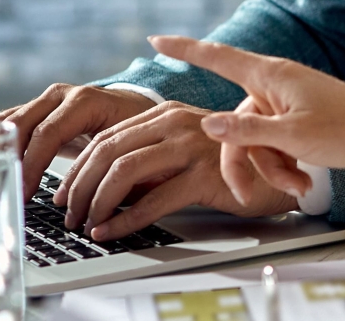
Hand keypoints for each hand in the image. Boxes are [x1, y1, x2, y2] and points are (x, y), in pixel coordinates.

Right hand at [0, 83, 156, 200]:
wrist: (134, 108)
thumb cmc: (134, 130)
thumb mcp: (127, 147)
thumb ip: (105, 169)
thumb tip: (86, 208)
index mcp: (84, 101)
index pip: (48, 133)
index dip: (32, 165)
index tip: (24, 193)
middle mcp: (61, 95)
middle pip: (22, 125)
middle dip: (11, 160)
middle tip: (6, 192)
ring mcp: (46, 100)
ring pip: (9, 121)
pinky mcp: (37, 109)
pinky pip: (9, 122)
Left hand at [52, 100, 297, 239]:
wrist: (280, 172)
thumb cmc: (228, 165)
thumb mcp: (182, 152)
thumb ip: (148, 159)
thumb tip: (100, 187)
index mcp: (165, 113)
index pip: (107, 137)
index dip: (78, 167)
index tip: (64, 193)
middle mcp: (176, 122)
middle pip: (108, 151)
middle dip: (80, 187)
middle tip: (69, 214)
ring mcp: (191, 146)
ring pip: (124, 171)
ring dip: (97, 203)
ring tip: (87, 224)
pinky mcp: (205, 175)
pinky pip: (153, 200)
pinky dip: (124, 220)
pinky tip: (111, 232)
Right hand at [149, 36, 344, 204]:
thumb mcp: (291, 136)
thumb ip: (246, 131)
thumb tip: (205, 124)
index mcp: (271, 75)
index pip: (218, 57)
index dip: (184, 48)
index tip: (156, 39)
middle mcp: (275, 85)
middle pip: (234, 123)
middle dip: (241, 161)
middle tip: (244, 194)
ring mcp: (287, 104)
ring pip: (255, 140)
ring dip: (269, 169)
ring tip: (297, 185)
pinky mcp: (298, 122)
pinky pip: (274, 145)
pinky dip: (284, 166)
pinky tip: (303, 182)